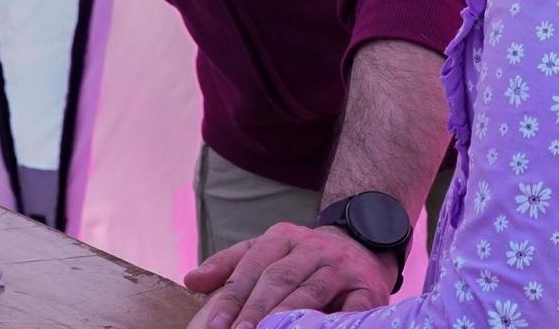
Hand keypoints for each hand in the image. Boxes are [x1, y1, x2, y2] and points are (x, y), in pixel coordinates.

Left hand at [183, 222, 395, 328]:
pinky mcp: (367, 287)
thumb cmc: (303, 259)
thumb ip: (230, 266)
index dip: (232, 297)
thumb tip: (191, 280)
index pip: (252, 266)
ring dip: (286, 317)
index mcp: (283, 237)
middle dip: (255, 311)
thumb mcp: (267, 252)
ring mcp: (340, 267)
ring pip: (309, 292)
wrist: (364, 245)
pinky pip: (349, 308)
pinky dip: (331, 322)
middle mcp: (312, 247)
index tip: (214, 325)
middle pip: (279, 279)